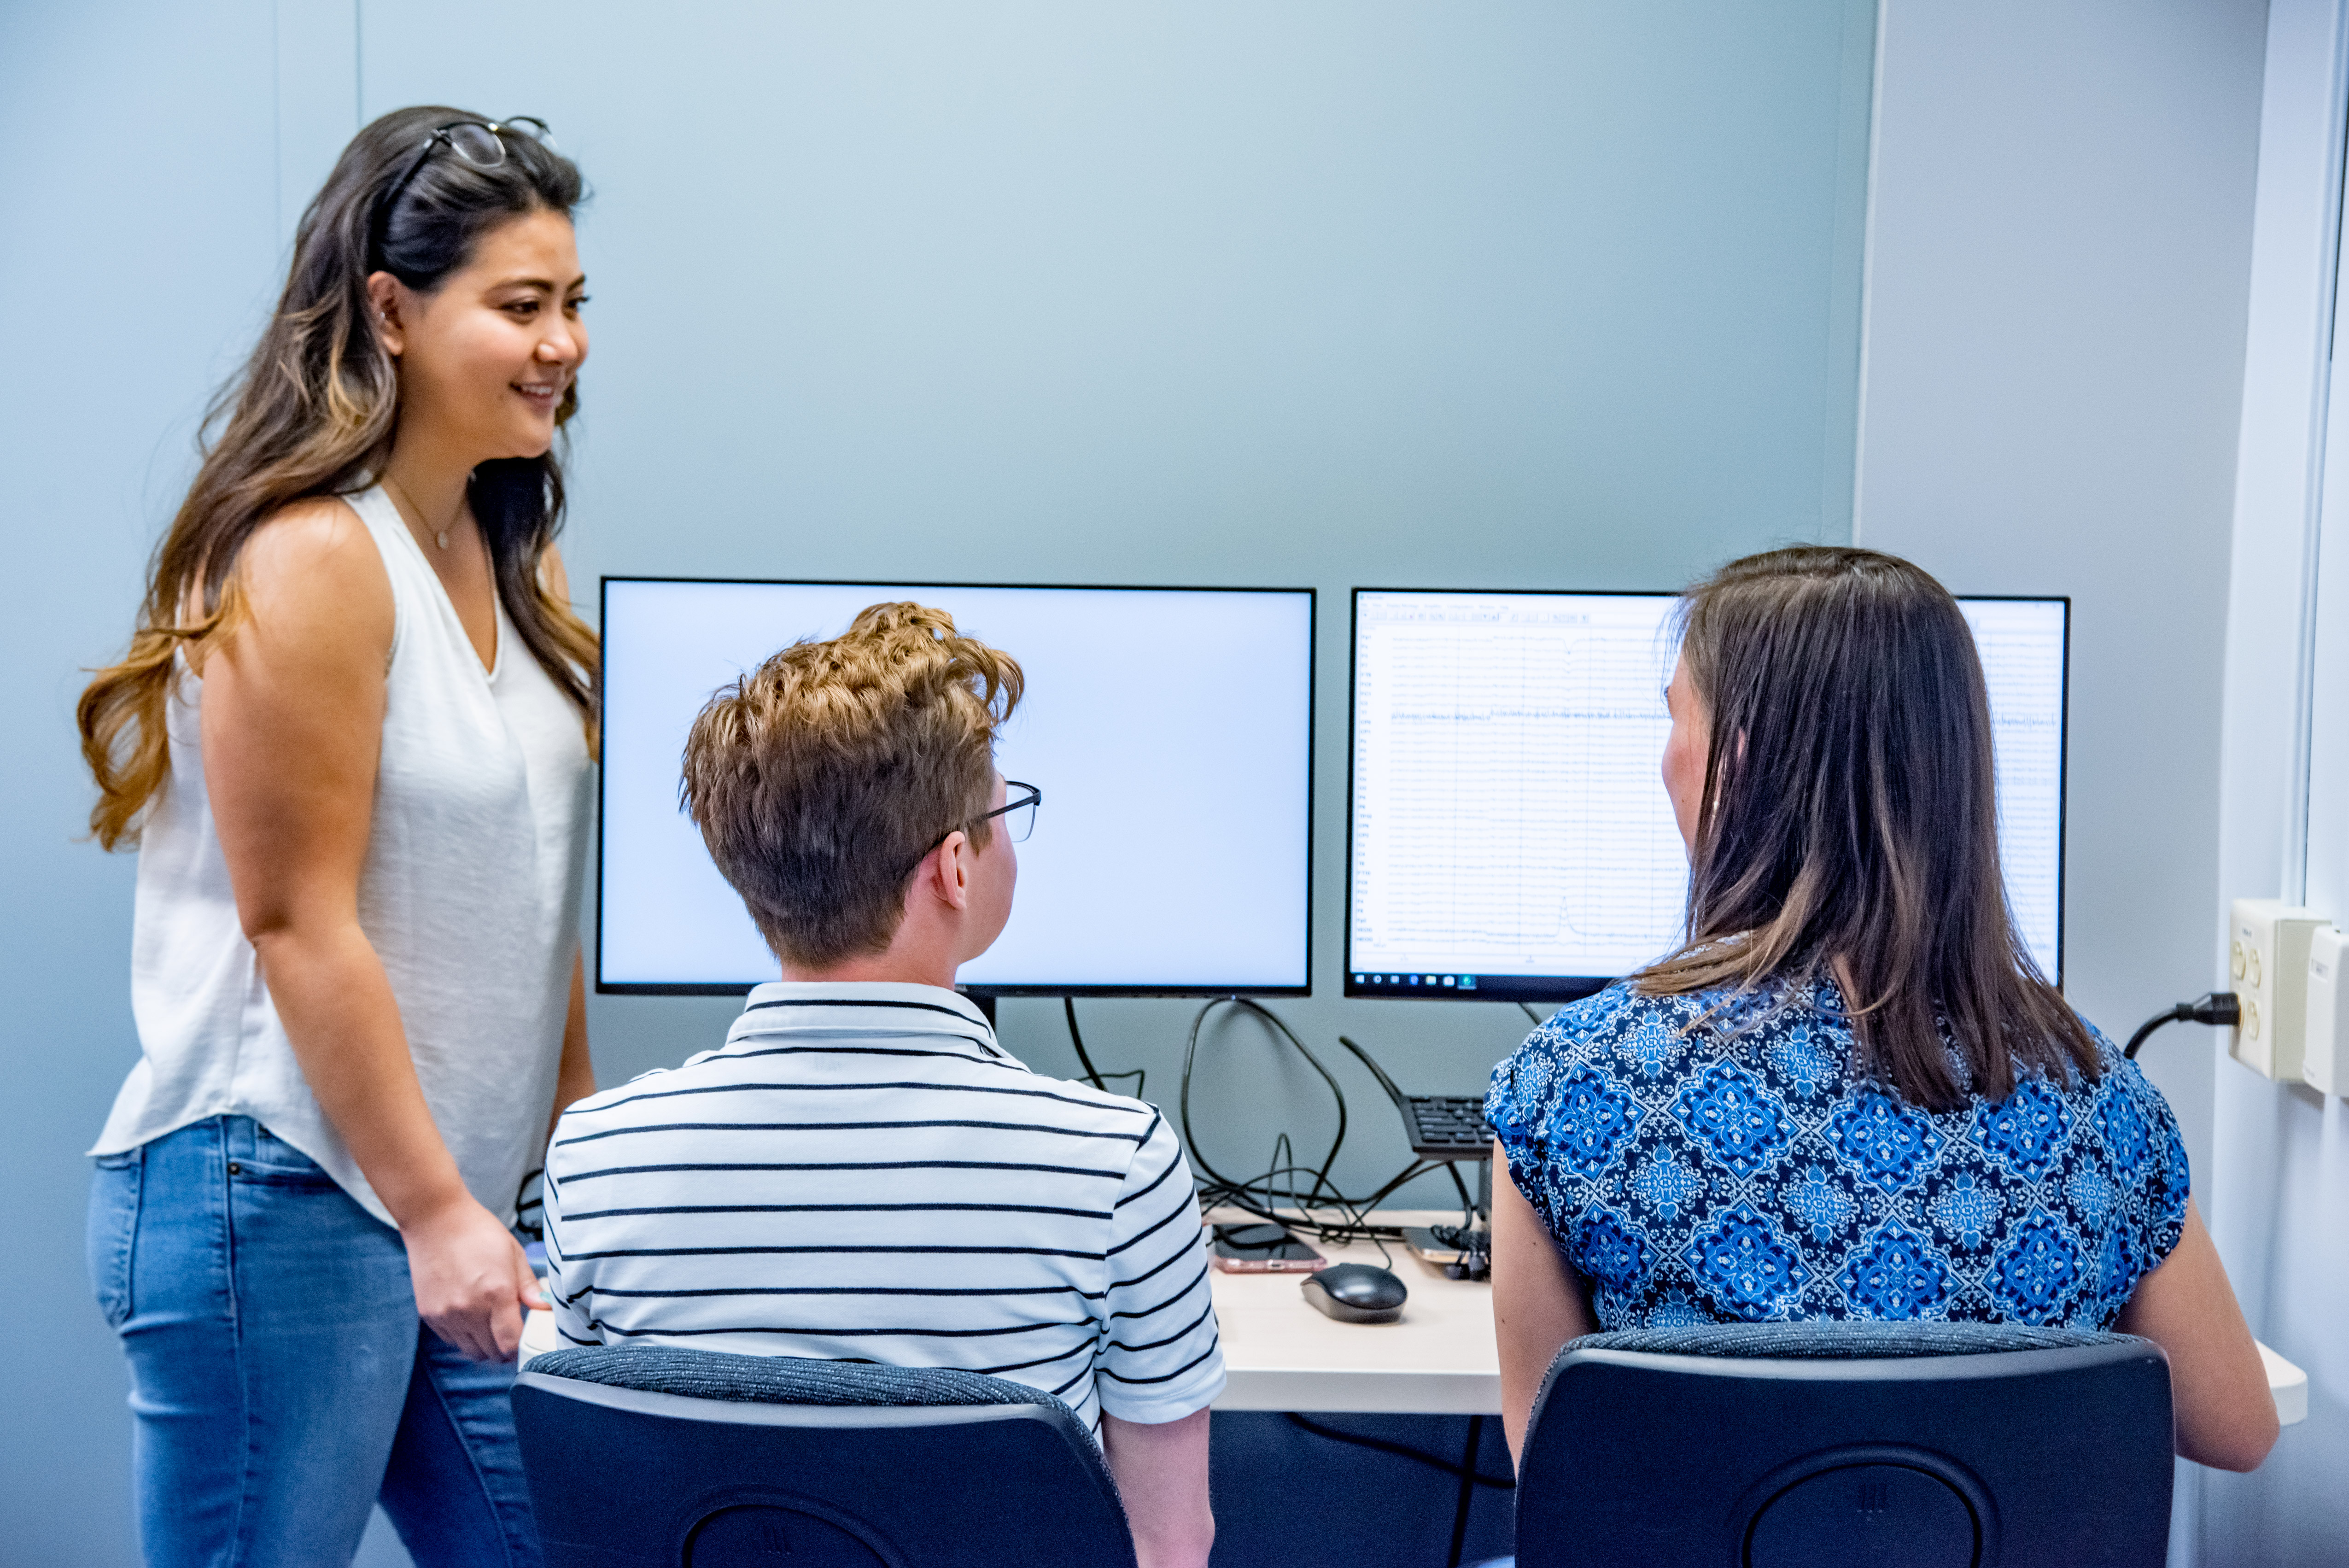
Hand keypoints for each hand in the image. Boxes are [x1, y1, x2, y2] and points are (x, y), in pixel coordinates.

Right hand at [401, 1195, 543, 1361]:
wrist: (435, 1220)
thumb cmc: (478, 1232)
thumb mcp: (513, 1253)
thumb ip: (529, 1286)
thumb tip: (545, 1308)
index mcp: (496, 1293)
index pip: (510, 1343)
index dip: (521, 1348)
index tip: (527, 1339)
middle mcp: (470, 1310)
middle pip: (492, 1353)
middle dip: (506, 1349)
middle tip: (512, 1334)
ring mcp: (447, 1315)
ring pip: (471, 1352)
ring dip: (485, 1346)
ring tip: (492, 1327)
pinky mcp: (429, 1315)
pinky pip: (452, 1341)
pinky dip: (465, 1337)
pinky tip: (472, 1318)